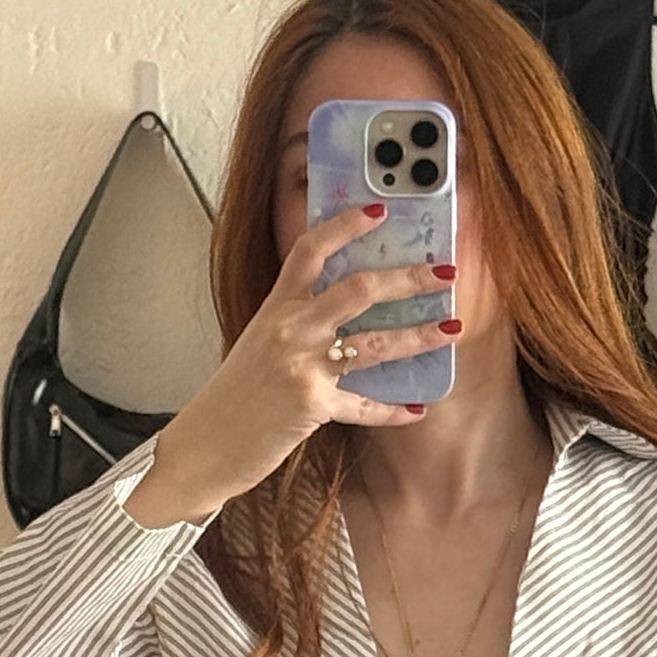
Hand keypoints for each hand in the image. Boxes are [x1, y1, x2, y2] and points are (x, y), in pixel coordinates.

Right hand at [143, 201, 456, 515]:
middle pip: (358, 289)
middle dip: (408, 279)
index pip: (310, 249)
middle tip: (445, 272)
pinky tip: (416, 410)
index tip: (381, 211)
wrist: (204, 445)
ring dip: (419, 337)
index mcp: (275, 307)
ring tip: (452, 330)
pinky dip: (393, 412)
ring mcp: (301, 366)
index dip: (346, 226)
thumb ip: (295, 323)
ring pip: (373, 343)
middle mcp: (290, 329)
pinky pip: (364, 406)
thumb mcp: (258, 345)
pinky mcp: (311, 406)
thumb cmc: (233, 397)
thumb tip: (342, 311)